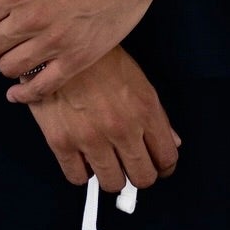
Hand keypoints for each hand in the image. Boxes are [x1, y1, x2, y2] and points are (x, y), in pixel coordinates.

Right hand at [19, 45, 182, 191]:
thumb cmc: (99, 59)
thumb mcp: (138, 81)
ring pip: (112, 183)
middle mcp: (121, 128)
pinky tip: (83, 158)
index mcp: (145, 111)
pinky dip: (82, 172)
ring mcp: (91, 138)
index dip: (164, 167)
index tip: (157, 166)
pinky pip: (78, 178)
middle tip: (132, 166)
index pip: (167, 158)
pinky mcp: (61, 142)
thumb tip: (171, 142)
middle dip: (140, 175)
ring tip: (107, 162)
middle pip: (142, 177)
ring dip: (112, 176)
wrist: (58, 45)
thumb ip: (157, 116)